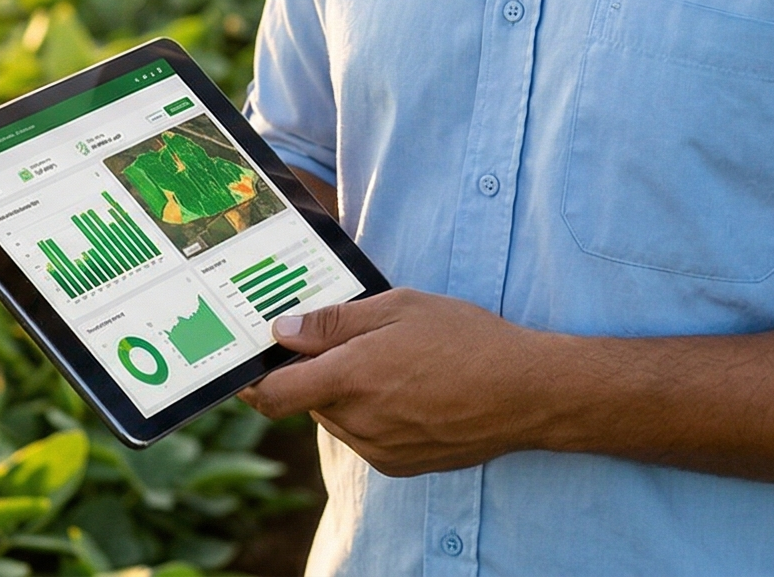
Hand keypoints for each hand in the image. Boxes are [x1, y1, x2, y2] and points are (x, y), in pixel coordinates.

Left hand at [235, 288, 557, 476]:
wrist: (525, 392)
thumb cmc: (466, 339)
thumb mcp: (399, 307)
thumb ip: (334, 321)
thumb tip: (283, 330)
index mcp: (351, 378)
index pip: (274, 394)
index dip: (253, 382)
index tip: (248, 367)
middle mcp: (359, 421)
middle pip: (307, 402)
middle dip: (314, 374)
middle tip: (342, 344)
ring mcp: (379, 449)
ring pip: (336, 419)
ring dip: (344, 394)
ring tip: (388, 364)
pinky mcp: (400, 465)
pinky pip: (365, 438)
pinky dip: (370, 415)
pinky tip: (407, 390)